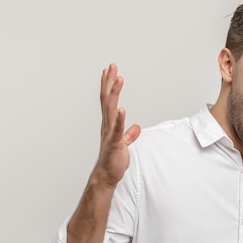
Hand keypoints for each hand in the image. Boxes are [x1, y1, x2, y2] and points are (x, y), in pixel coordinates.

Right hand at [92, 64, 140, 187]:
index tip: (110, 71)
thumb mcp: (123, 144)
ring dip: (114, 94)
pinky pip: (117, 129)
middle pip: (107, 99)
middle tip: (112, 66)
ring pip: (111, 109)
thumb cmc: (113, 160)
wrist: (107, 175)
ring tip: (118, 79)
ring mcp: (110, 133)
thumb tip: (135, 128)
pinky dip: (119, 119)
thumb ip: (128, 134)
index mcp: (109, 123)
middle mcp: (107, 125)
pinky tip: (122, 109)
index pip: (108, 100)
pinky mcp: (114, 143)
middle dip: (109, 82)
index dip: (108, 85)